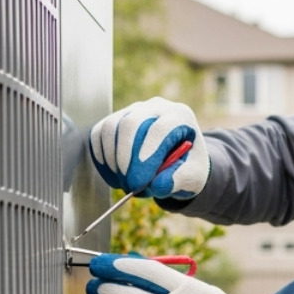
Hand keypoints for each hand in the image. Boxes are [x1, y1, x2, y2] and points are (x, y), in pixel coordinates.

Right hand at [88, 97, 211, 199]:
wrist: (178, 160)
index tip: (139, 183)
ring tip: (125, 184)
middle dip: (126, 159)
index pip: (158, 129)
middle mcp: (156, 107)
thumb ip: (180, 180)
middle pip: (130, 124)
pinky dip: (102, 157)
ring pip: (111, 128)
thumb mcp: (193, 177)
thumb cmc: (187, 167)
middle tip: (129, 186)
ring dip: (113, 160)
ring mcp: (133, 110)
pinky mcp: (116, 119)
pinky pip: (99, 134)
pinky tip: (114, 176)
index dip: (145, 156)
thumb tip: (159, 186)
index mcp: (180, 117)